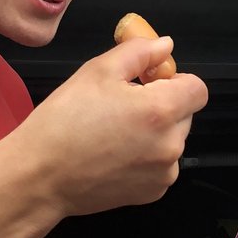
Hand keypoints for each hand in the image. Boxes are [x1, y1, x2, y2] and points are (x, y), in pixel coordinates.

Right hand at [13, 36, 208, 219]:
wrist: (40, 176)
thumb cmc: (63, 124)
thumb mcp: (97, 71)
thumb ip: (139, 52)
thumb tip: (164, 46)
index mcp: (161, 110)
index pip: (198, 89)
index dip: (176, 79)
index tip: (151, 81)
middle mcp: (170, 145)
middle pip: (185, 114)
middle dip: (162, 104)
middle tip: (122, 105)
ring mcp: (164, 172)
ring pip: (172, 140)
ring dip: (154, 132)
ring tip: (114, 132)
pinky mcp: (153, 192)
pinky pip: (161, 165)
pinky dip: (145, 157)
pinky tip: (114, 154)